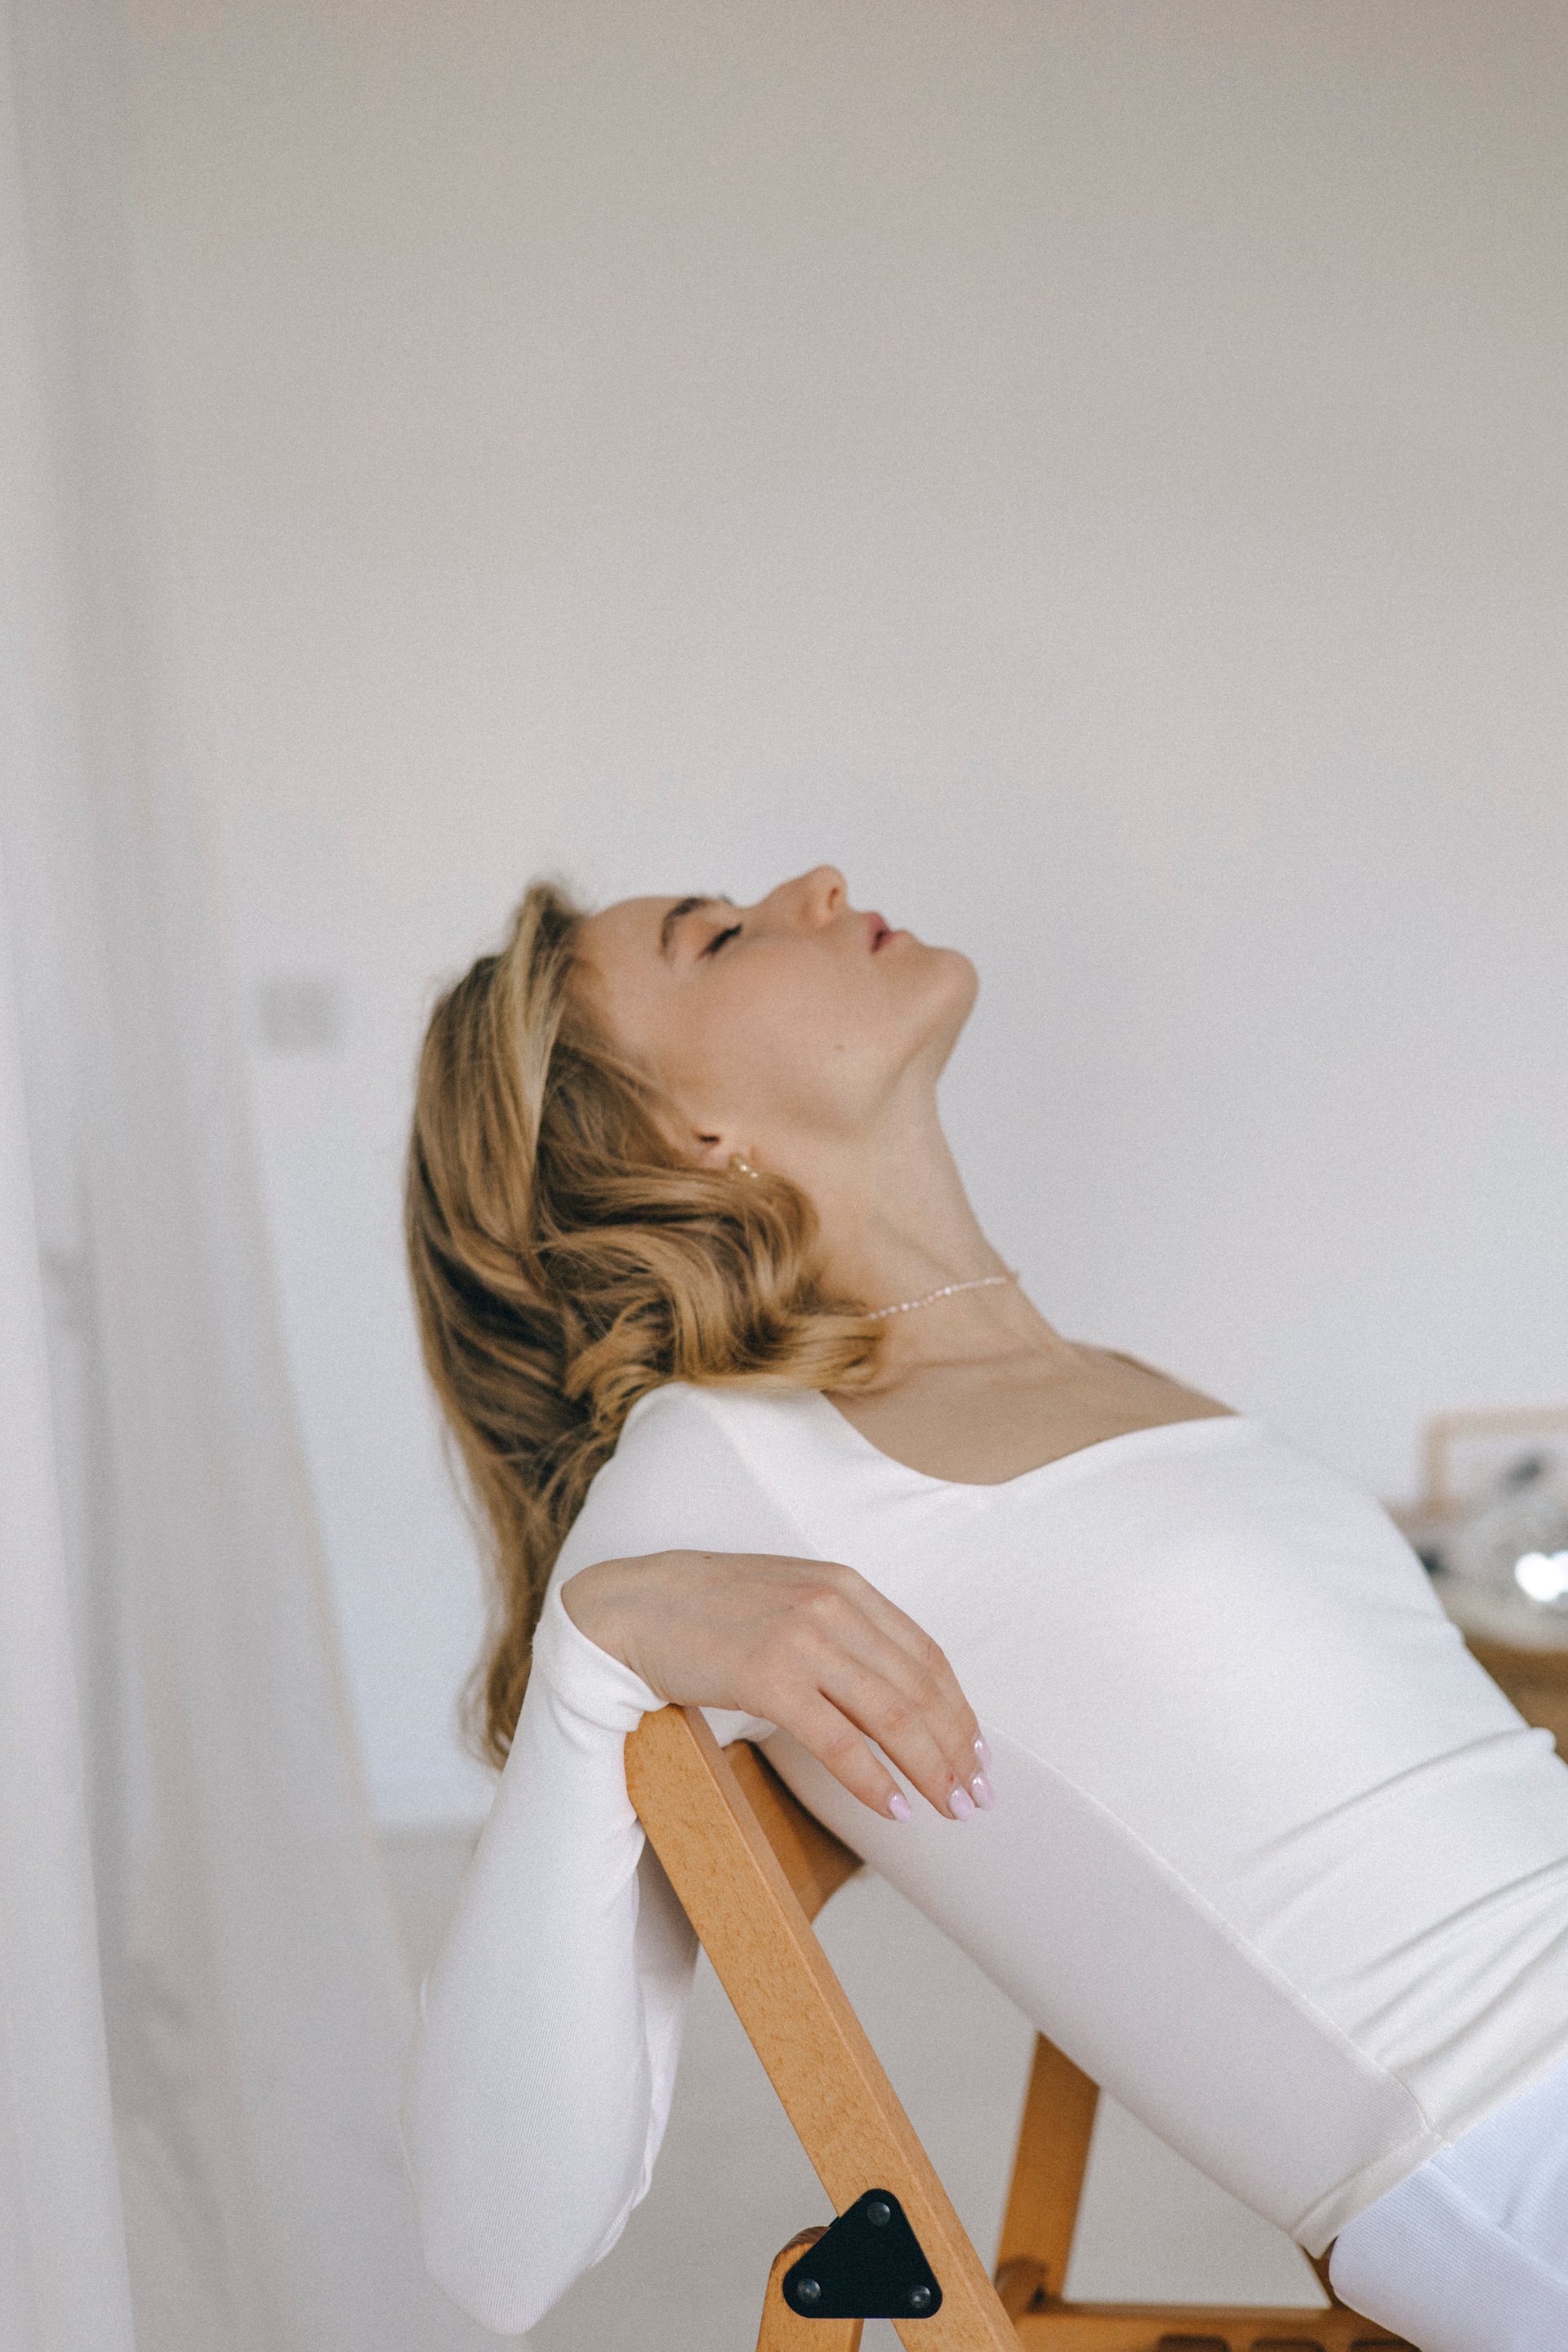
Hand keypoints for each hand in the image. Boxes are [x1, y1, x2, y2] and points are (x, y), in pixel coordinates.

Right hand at [561, 1550, 993, 1823]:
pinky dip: (873, 1780)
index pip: (926, 1655)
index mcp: (845, 1584)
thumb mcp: (791, 1600)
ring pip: (891, 1716)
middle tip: (976, 1796)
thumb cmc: (710, 1611)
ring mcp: (801, 1639)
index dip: (961, 1710)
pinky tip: (893, 1808)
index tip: (978, 1754)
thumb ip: (842, 1629)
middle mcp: (833, 1605)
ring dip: (929, 1769)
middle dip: (957, 1748)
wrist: (635, 1605)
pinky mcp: (768, 1676)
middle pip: (919, 1689)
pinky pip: (838, 1740)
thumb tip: (892, 1693)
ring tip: (949, 1807)